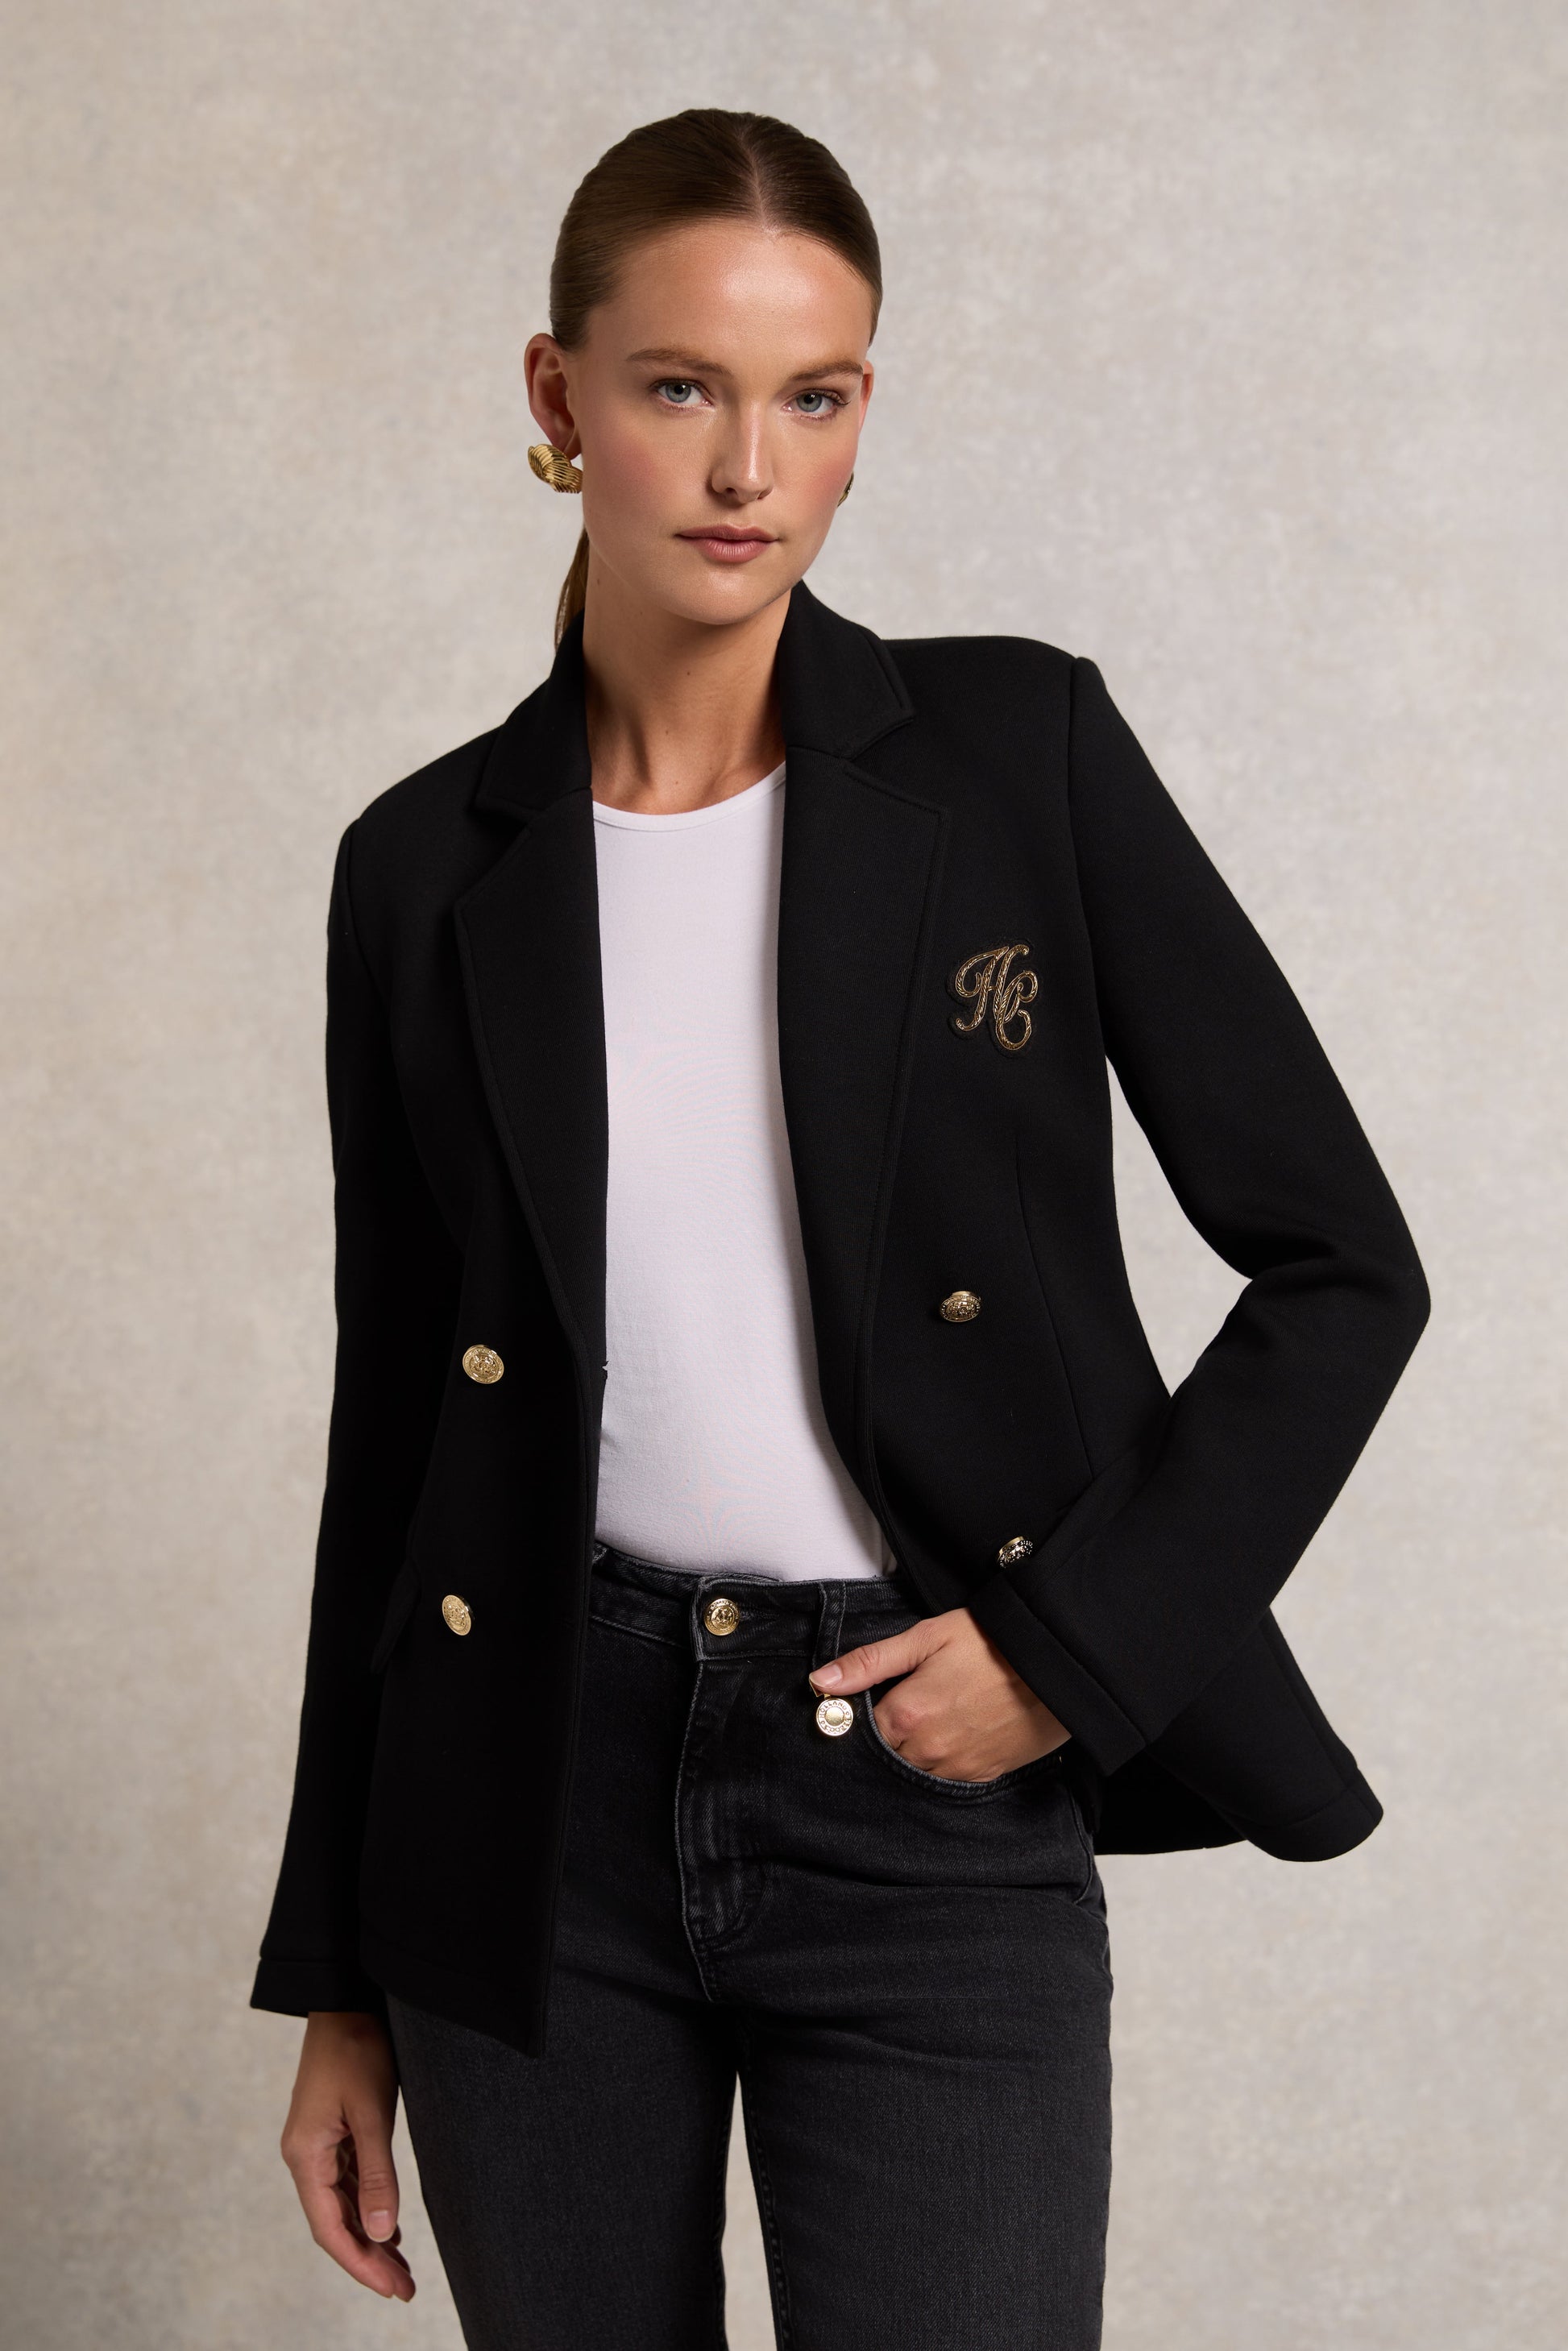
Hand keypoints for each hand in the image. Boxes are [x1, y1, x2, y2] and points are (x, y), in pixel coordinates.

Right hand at [280, 2011, 414, 2301]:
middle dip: (368, 2259)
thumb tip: (380, 2231)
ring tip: (401, 2269)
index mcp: (305, 2155)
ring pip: (342, 2206)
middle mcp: (305, 2156)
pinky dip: (367, 2208)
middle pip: (334, 2223)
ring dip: (369, 2237)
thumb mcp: (371, 2111)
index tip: (391, 2289)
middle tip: (405, 2290)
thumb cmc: (357, 2047)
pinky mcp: (332, 2132)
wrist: (345, 1998)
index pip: (329, 2228)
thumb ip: (376, 2172)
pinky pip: (347, 2183)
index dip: (360, 2263)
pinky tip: (388, 2227)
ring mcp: (317, 2145)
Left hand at [809, 1605, 1069, 1781]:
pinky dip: (941, 1764)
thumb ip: (870, 1662)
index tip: (868, 1699)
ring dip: (912, 1753)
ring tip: (929, 1719)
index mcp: (907, 1716)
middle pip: (886, 1756)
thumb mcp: (926, 1638)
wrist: (1058, 1664)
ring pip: (914, 1773)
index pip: (859, 1731)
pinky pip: (947, 1781)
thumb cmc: (992, 1642)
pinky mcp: (984, 1776)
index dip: (859, 1714)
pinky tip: (951, 1737)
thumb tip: (819, 1681)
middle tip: (903, 1706)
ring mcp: (957, 1769)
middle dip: (886, 1737)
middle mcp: (928, 1752)